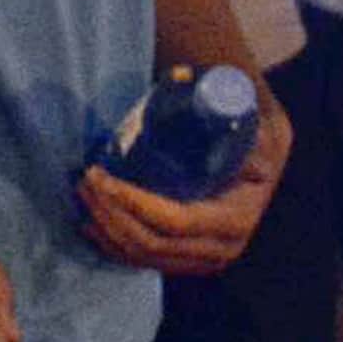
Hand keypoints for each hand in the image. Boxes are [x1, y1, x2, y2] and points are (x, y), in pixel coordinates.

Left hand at [75, 77, 290, 274]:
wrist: (260, 160)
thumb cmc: (247, 134)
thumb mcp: (248, 121)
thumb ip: (227, 106)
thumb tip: (190, 79)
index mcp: (236, 217)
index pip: (176, 220)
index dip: (133, 203)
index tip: (100, 177)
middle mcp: (222, 248)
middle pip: (152, 242)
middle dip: (111, 213)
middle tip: (85, 181)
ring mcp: (203, 261)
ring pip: (143, 256)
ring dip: (106, 228)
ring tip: (82, 196)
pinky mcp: (187, 262)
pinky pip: (144, 262)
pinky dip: (113, 246)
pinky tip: (91, 224)